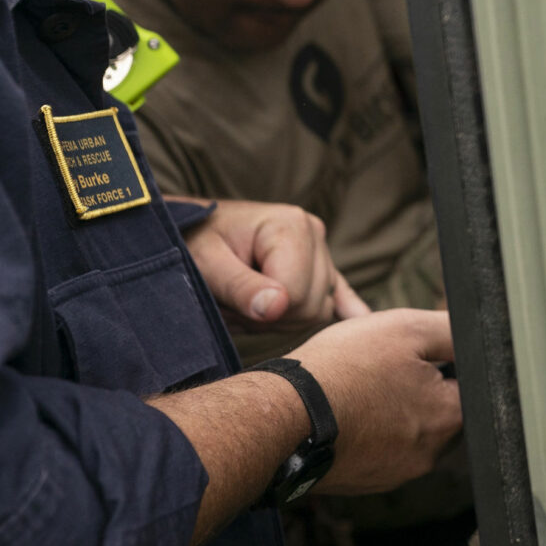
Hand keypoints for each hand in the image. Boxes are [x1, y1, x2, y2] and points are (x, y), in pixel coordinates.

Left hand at [182, 198, 369, 330]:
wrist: (186, 231)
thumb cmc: (190, 243)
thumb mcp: (205, 263)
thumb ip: (240, 286)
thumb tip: (277, 308)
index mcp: (291, 225)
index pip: (296, 295)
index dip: (262, 310)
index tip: (228, 300)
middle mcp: (314, 233)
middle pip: (311, 306)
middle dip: (269, 316)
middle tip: (232, 304)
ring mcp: (319, 250)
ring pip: (318, 310)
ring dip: (278, 317)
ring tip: (245, 301)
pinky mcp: (318, 265)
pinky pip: (340, 292)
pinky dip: (348, 307)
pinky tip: (359, 320)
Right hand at [289, 309, 461, 496]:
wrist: (284, 416)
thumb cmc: (344, 369)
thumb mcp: (406, 328)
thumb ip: (451, 332)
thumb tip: (476, 337)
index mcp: (448, 418)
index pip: (468, 387)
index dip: (444, 362)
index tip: (414, 354)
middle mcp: (429, 454)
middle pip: (439, 412)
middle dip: (420, 388)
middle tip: (384, 368)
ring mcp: (395, 473)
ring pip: (407, 432)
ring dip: (392, 411)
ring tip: (361, 389)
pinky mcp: (365, 482)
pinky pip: (378, 452)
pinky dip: (368, 433)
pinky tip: (346, 413)